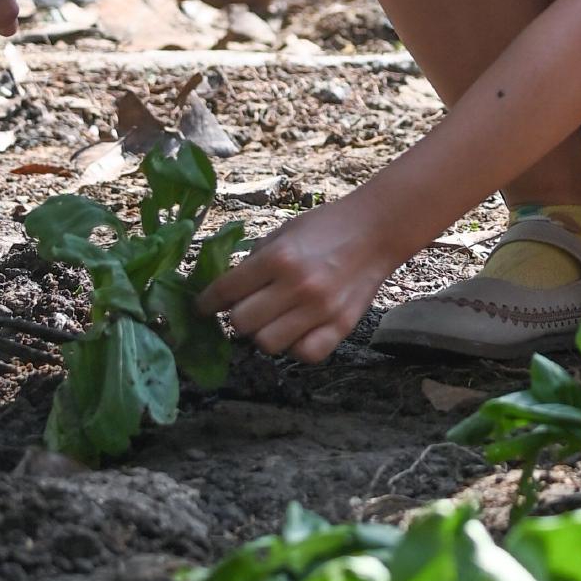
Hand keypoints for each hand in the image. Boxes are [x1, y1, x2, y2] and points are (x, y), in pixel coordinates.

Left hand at [202, 185, 410, 362]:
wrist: (376, 230)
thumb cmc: (327, 226)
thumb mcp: (284, 232)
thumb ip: (256, 260)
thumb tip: (228, 289)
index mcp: (278, 257)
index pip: (225, 291)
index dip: (207, 302)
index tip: (203, 307)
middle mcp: (297, 286)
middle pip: (241, 323)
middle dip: (237, 317)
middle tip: (247, 309)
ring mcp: (320, 309)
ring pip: (267, 344)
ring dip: (264, 333)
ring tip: (273, 320)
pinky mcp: (341, 326)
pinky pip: (305, 354)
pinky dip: (296, 346)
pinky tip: (297, 331)